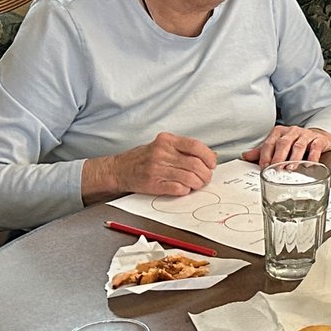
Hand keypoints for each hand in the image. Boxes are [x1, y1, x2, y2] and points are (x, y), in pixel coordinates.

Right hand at [86, 132, 216, 201]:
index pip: (195, 146)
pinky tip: (185, 189)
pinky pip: (178, 189)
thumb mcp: (163, 146)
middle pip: (195, 164)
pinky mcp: (153, 184)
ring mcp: (157, 169)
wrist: (118, 170)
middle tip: (206, 177)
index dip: (208, 156)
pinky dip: (186, 190)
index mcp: (166, 140)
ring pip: (189, 177)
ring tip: (198, 184)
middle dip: (206, 173)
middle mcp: (162, 153)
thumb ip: (185, 149)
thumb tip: (211, 156)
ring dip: (198, 183)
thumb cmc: (144, 158)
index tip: (212, 164)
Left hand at [243, 125, 330, 165]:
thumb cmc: (295, 143)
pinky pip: (315, 147)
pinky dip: (312, 157)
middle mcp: (292, 132)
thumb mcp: (277, 145)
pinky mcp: (318, 140)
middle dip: (279, 157)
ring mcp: (306, 135)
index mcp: (279, 132)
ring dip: (294, 158)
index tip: (263, 166)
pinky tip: (309, 164)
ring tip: (290, 168)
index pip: (270, 143)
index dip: (266, 155)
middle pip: (283, 143)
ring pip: (298, 145)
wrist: (317, 136)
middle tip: (276, 168)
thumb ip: (263, 151)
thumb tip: (246, 156)